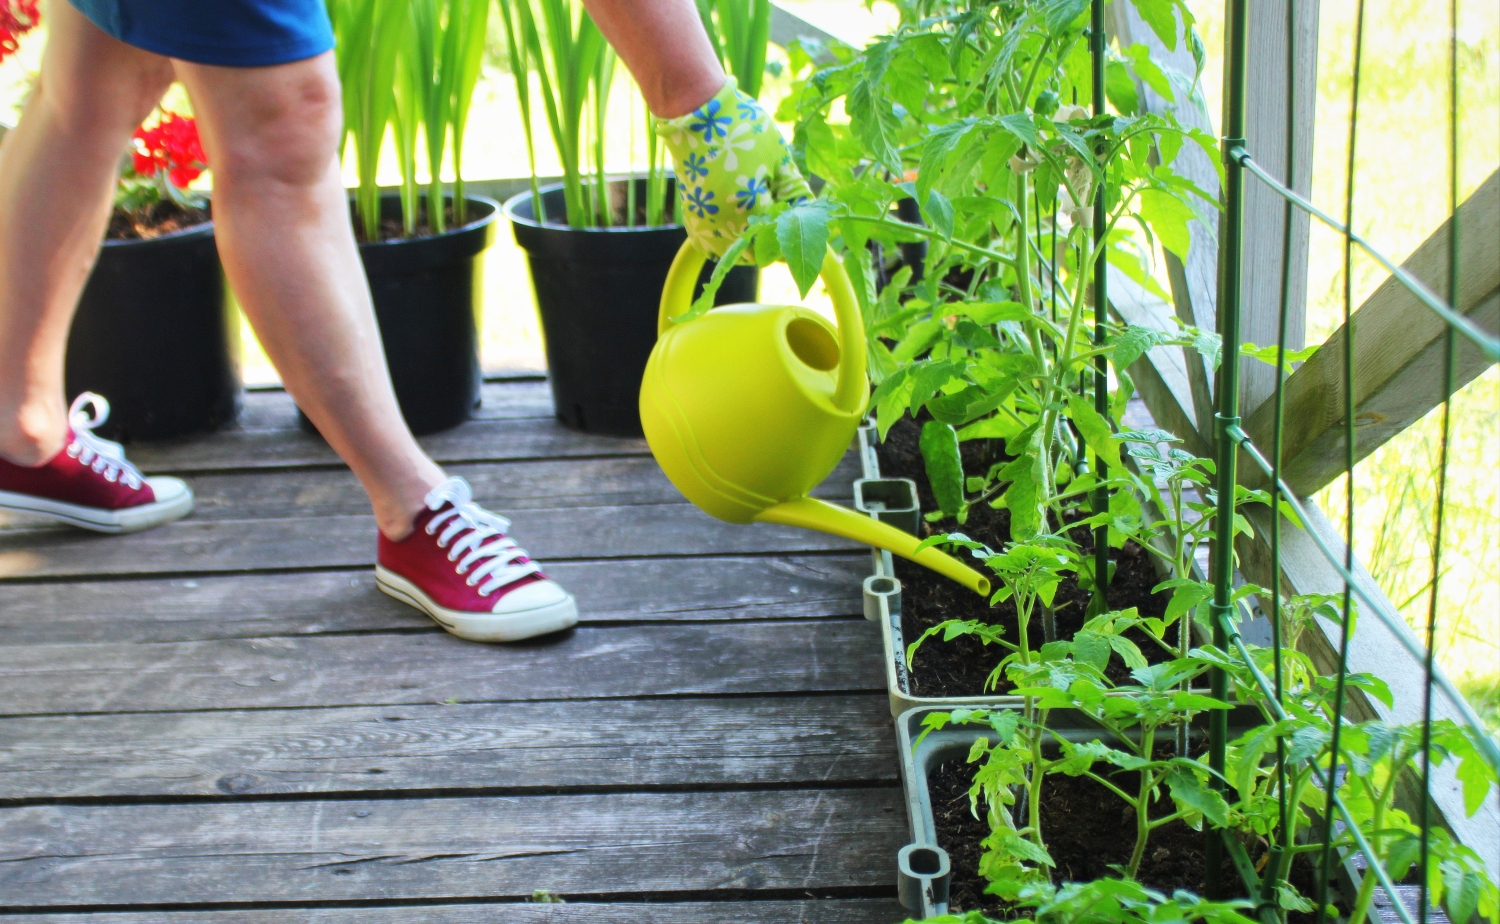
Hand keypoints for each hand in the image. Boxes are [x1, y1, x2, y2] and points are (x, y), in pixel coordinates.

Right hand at [656, 77, 811, 258]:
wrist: (696, 111)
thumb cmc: (742, 128)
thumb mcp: (778, 157)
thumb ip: (793, 190)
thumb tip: (807, 212)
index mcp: (748, 210)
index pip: (778, 241)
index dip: (791, 236)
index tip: (799, 223)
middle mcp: (722, 224)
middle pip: (755, 254)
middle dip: (771, 243)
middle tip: (782, 221)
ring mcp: (703, 222)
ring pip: (732, 253)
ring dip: (748, 246)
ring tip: (761, 222)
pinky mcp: (691, 216)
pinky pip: (711, 244)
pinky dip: (726, 240)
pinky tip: (737, 223)